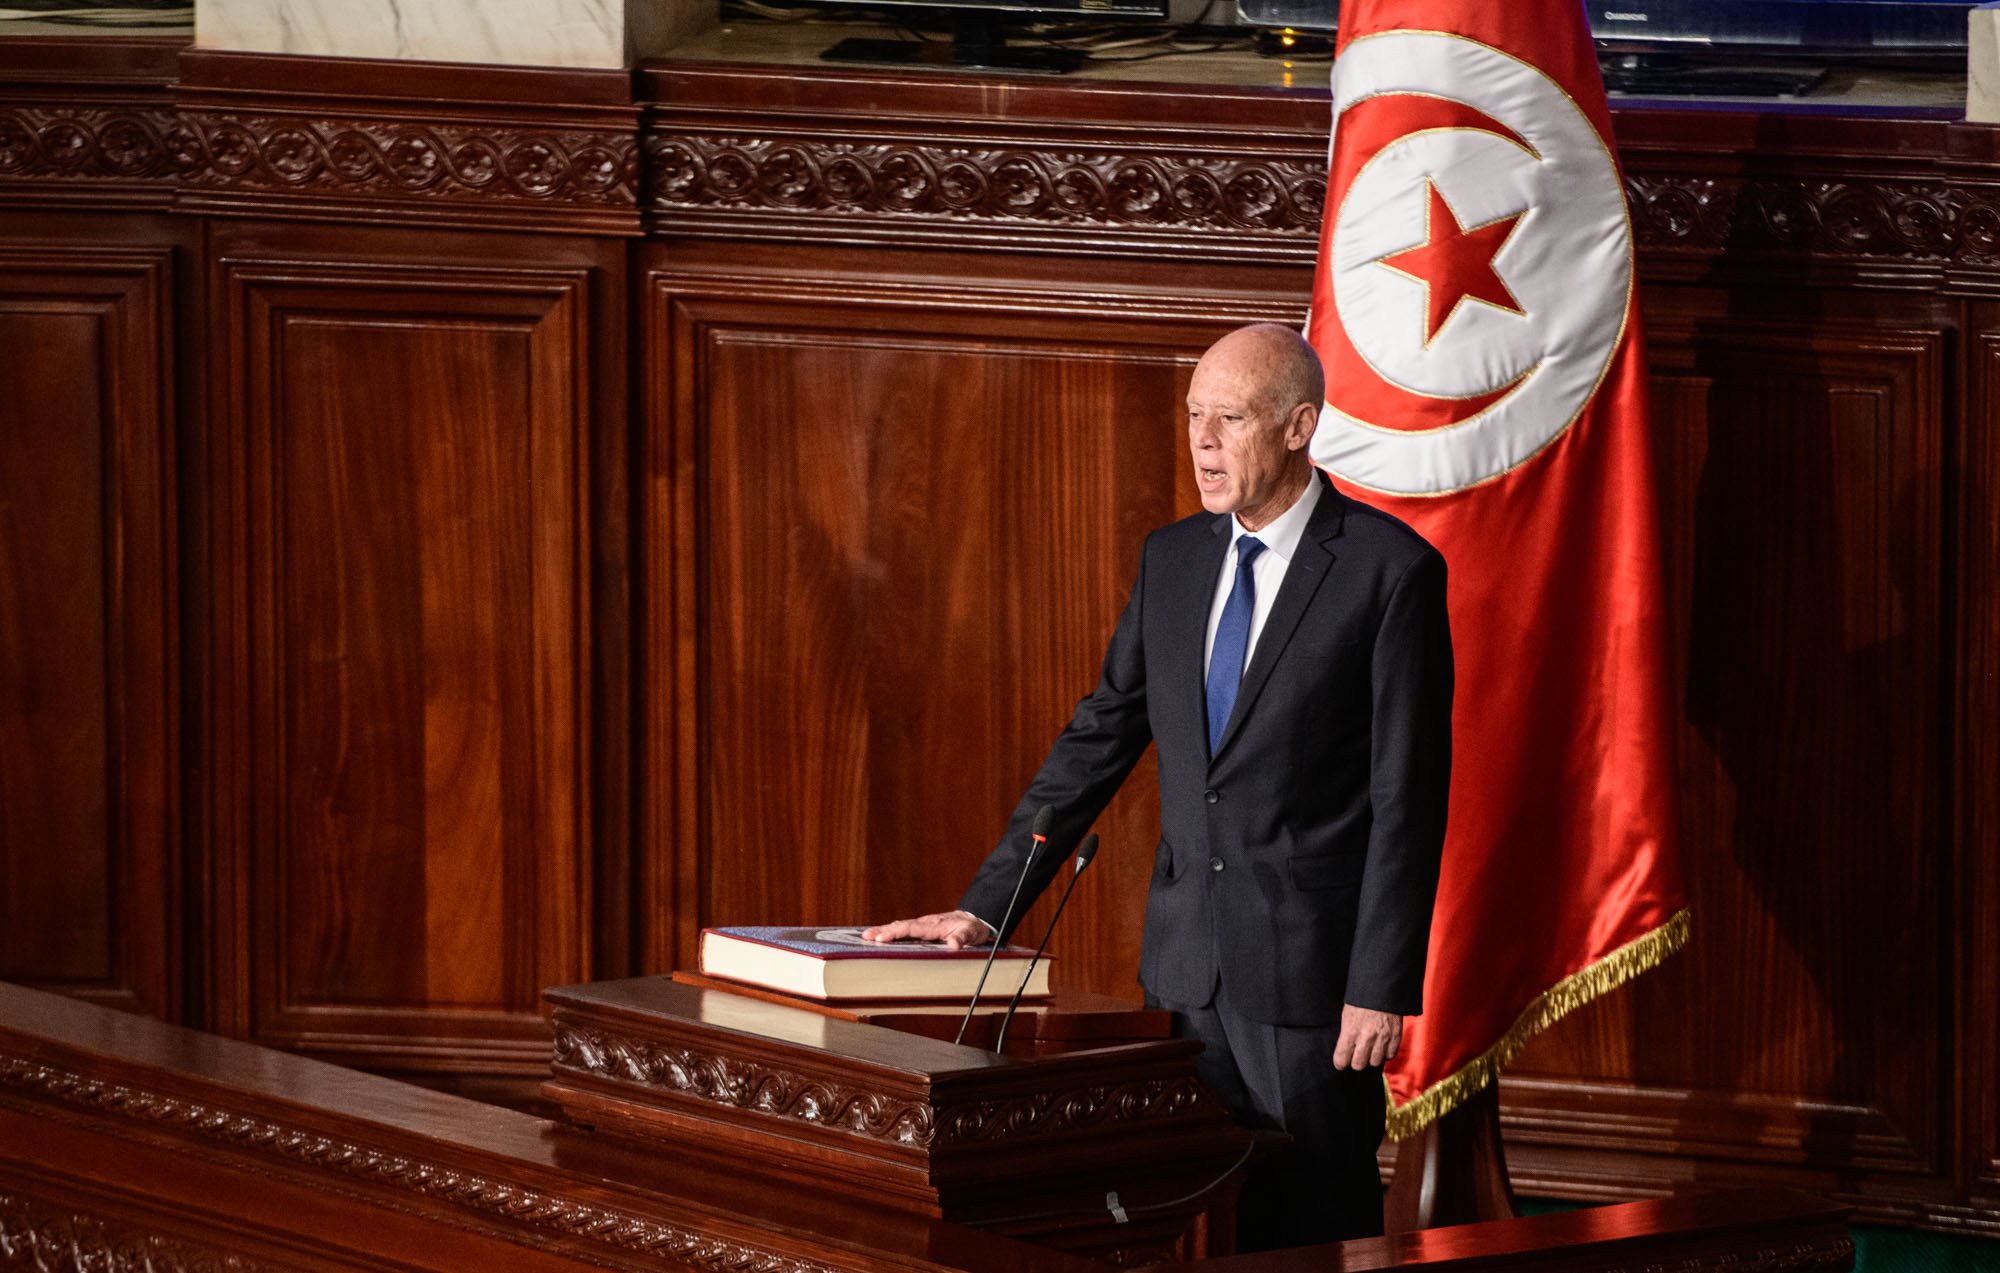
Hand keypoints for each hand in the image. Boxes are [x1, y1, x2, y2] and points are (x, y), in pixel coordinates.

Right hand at [860, 911, 993, 949]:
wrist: (974, 920)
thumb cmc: (971, 928)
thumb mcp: (971, 934)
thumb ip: (963, 938)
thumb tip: (954, 945)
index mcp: (934, 925)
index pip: (911, 929)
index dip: (895, 933)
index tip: (882, 938)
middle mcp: (925, 923)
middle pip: (900, 926)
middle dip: (882, 931)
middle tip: (865, 937)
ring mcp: (922, 925)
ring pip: (899, 927)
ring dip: (883, 930)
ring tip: (865, 936)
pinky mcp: (921, 929)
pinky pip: (903, 929)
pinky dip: (890, 931)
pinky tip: (879, 935)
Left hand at [1332, 1004, 1402, 1069]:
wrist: (1382, 987)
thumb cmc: (1361, 1000)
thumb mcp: (1347, 1015)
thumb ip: (1346, 1034)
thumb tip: (1344, 1051)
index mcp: (1350, 1031)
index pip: (1341, 1060)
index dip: (1340, 1062)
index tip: (1341, 1061)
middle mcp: (1366, 1037)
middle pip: (1359, 1065)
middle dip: (1356, 1061)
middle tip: (1356, 1054)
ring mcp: (1382, 1038)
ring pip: (1375, 1062)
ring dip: (1372, 1057)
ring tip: (1370, 1048)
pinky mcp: (1395, 1036)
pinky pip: (1390, 1056)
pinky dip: (1385, 1053)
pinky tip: (1381, 1045)